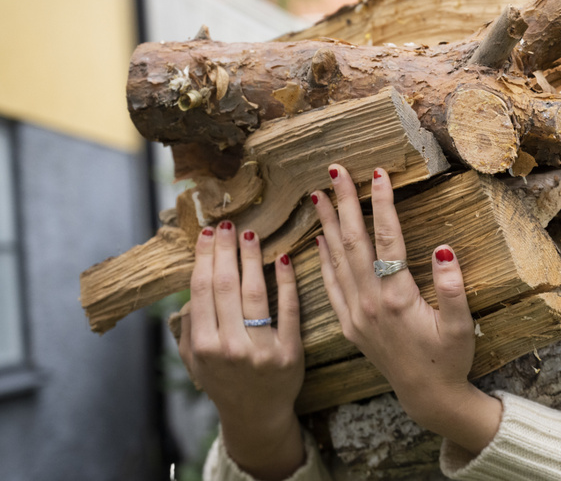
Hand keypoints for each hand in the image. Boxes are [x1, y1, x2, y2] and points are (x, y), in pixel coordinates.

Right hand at [177, 221, 305, 479]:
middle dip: (226, 250)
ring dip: (252, 259)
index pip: (202, 290)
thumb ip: (190, 325)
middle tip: (229, 224)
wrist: (256, 415)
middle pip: (226, 286)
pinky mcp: (290, 352)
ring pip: (255, 293)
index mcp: (203, 346)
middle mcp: (230, 347)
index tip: (208, 233)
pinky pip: (289, 309)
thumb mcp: (195, 360)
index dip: (205, 258)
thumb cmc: (223, 381)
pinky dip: (287, 282)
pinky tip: (284, 259)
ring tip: (252, 235)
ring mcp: (261, 350)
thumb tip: (193, 284)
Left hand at [312, 165, 501, 454]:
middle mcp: (369, 303)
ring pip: (336, 260)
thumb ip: (452, 287)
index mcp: (397, 299)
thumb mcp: (461, 326)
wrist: (427, 397)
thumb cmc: (450, 359)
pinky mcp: (349, 324)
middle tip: (335, 170)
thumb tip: (444, 247)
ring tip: (320, 195)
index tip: (378, 173)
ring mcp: (355, 314)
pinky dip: (323, 259)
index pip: (387, 240)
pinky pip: (330, 285)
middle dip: (344, 203)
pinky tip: (318, 240)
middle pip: (353, 243)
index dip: (383, 204)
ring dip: (328, 224)